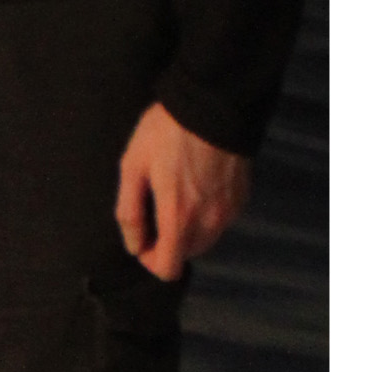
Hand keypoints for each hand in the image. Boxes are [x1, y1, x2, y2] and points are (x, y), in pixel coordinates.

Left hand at [114, 101, 250, 280]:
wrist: (214, 103)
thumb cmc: (166, 133)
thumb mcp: (133, 167)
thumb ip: (130, 212)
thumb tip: (134, 246)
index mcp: (179, 217)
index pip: (168, 269)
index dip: (150, 260)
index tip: (143, 238)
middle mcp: (209, 222)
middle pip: (186, 255)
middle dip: (167, 243)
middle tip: (155, 211)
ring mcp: (229, 211)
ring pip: (205, 240)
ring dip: (187, 231)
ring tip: (175, 196)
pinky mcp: (242, 197)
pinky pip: (220, 221)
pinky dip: (206, 215)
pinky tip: (196, 186)